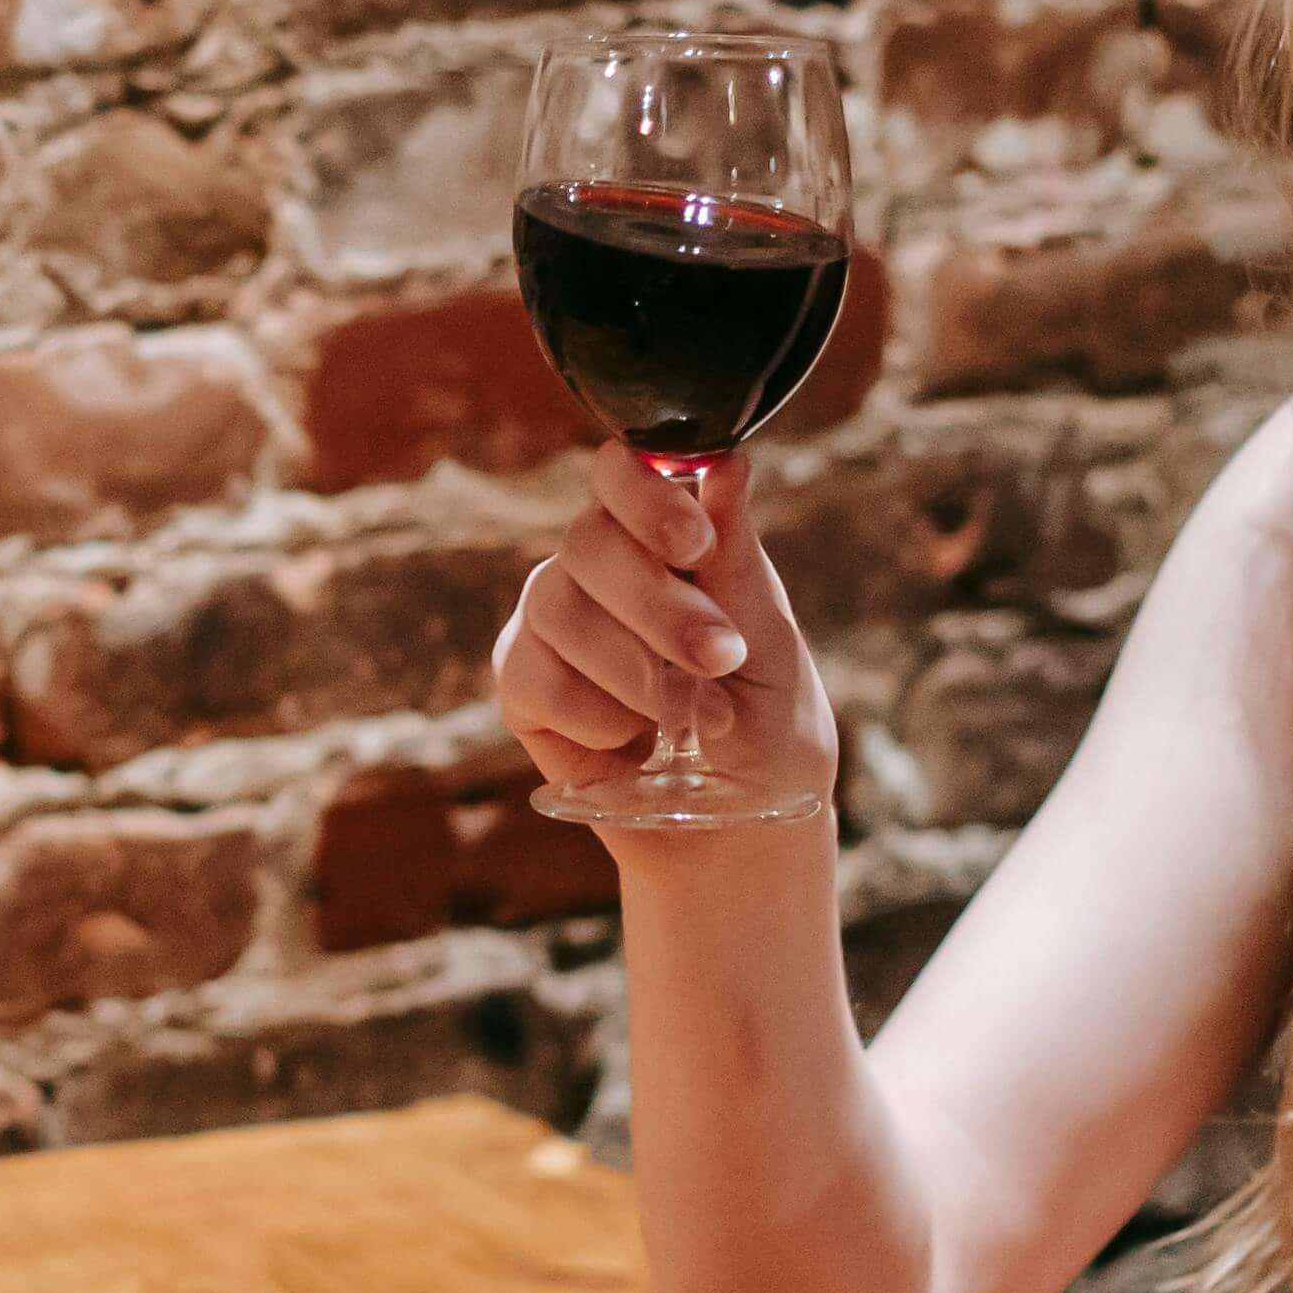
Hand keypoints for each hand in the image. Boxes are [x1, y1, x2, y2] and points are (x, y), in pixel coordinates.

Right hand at [494, 443, 837, 820]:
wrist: (737, 829)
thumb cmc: (767, 728)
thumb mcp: (771, 646)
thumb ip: (737, 561)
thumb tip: (728, 463)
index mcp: (663, 536)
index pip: (621, 473)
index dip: (646, 498)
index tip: (696, 545)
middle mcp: (597, 566)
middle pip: (588, 542)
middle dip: (658, 607)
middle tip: (720, 660)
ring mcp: (552, 621)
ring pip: (559, 610)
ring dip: (635, 672)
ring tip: (688, 719)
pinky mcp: (522, 684)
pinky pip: (536, 678)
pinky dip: (595, 717)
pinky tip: (631, 742)